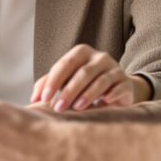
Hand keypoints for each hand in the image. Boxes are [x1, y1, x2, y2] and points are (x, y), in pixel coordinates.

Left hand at [30, 45, 149, 110]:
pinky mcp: (126, 82)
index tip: (44, 98)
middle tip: (58, 107)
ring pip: (101, 80)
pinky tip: (103, 103)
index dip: (53, 81)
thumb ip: (48, 84)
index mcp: (81, 53)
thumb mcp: (66, 81)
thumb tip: (34, 99)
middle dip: (69, 90)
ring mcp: (115, 68)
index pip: (65, 64)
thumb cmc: (84, 84)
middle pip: (83, 72)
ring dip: (88, 95)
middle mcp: (99, 57)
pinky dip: (111, 95)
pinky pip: (118, 87)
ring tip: (77, 108)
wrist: (116, 89)